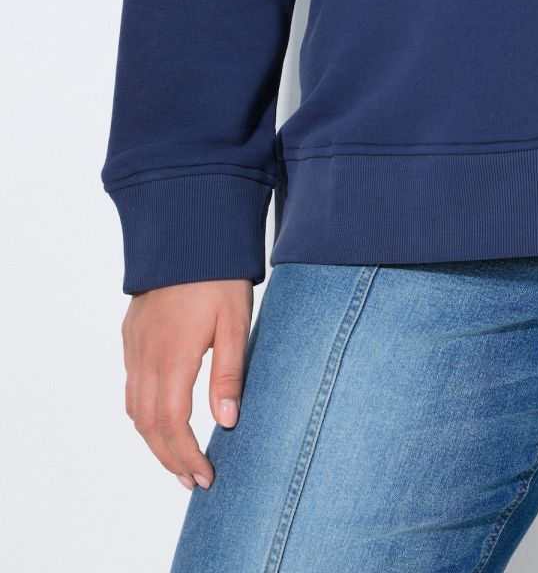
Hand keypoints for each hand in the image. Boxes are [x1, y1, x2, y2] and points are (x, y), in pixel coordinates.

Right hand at [121, 279, 252, 488]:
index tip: (205, 477)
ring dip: (154, 439)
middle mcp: (145, 356)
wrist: (186, 230)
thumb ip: (230, 373)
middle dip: (170, 458)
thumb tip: (227, 423)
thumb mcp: (235, 321)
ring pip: (135, 408)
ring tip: (178, 458)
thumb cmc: (218, 274)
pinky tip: (161, 416)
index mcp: (172, 357)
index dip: (187, 456)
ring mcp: (134, 344)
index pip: (173, 425)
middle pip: (149, 425)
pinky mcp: (131, 333)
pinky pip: (130, 384)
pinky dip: (144, 411)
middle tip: (193, 480)